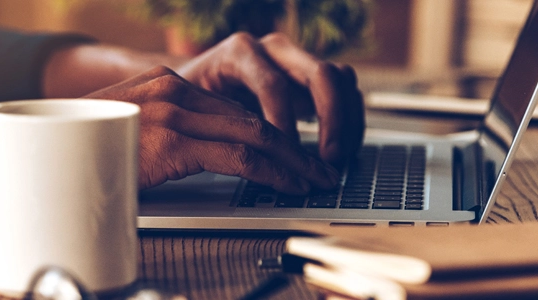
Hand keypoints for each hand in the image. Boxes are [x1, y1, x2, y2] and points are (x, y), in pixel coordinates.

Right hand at [83, 66, 339, 193]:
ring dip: (292, 161)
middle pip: (251, 118)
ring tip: (315, 179)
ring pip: (253, 134)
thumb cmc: (82, 151)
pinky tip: (288, 183)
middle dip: (293, 147)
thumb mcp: (130, 132)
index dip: (272, 134)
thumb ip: (168, 134)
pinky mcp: (171, 140)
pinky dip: (271, 172)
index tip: (294, 154)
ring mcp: (173, 113)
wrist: (37, 152)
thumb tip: (204, 155)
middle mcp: (174, 90)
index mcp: (166, 84)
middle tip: (320, 168)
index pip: (234, 110)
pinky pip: (237, 156)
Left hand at [176, 32, 364, 166]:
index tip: (286, 159)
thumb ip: (210, 123)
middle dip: (331, 120)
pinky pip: (346, 91)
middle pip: (320, 74)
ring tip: (337, 160)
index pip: (273, 86)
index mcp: (240, 52)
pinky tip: (342, 152)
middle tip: (328, 158)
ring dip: (346, 121)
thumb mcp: (189, 109)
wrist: (189, 90)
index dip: (284, 125)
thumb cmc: (186, 103)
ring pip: (340, 79)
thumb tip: (230, 155)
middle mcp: (274, 50)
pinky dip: (350, 121)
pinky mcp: (312, 77)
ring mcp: (297, 60)